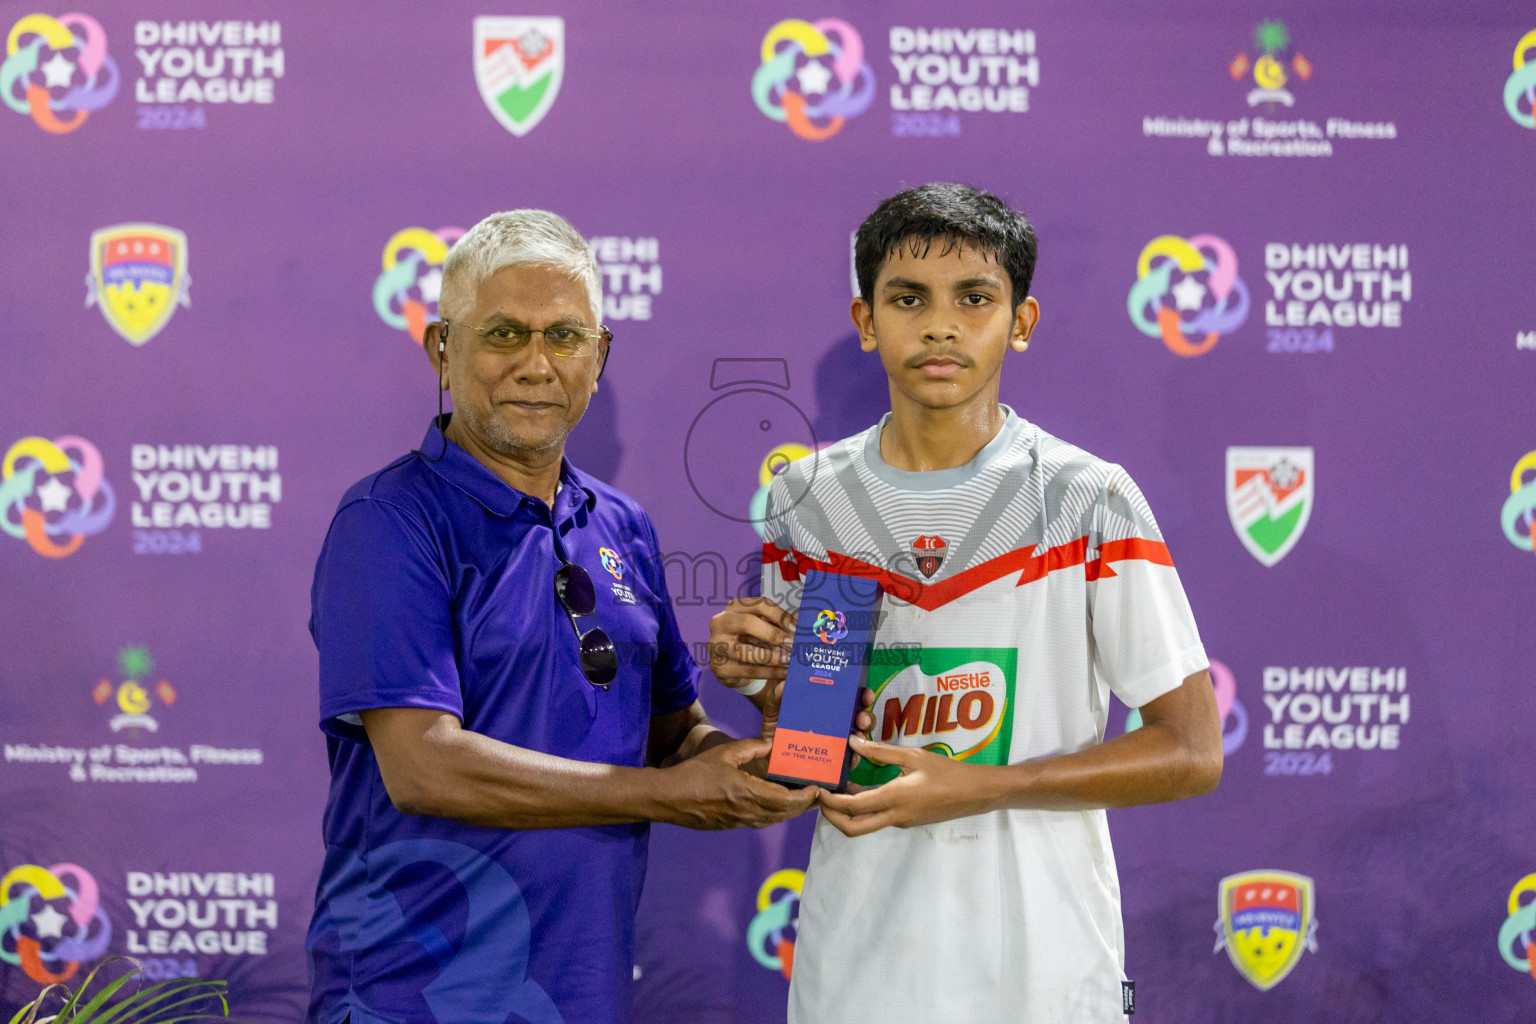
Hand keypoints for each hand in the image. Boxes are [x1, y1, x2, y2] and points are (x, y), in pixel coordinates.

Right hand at [655, 737, 817, 829]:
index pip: (785, 800)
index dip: (804, 797)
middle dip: (802, 807)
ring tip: (800, 801)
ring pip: (772, 820)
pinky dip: (773, 815)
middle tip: (815, 797)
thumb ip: (749, 748)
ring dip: (789, 812)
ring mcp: (738, 822)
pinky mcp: (729, 826)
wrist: (668, 798)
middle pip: (783, 814)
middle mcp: (746, 812)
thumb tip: (770, 744)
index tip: (816, 790)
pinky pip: (759, 822)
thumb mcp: (723, 753)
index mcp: (747, 793)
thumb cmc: (694, 773)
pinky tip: (774, 806)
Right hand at [706, 597, 794, 689]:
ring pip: (746, 651)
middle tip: (793, 645)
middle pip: (748, 623)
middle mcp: (720, 622)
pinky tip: (783, 673)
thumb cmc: (753, 641)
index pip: (760, 604)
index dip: (780, 615)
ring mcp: (715, 645)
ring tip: (790, 661)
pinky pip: (747, 670)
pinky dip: (768, 673)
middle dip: (774, 635)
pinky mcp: (718, 667)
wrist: (734, 667)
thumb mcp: (766, 628)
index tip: (796, 628)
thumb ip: (782, 623)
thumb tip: (802, 618)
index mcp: (735, 607)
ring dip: (772, 657)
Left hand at [745, 677, 874, 778]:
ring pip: (859, 739)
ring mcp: (837, 743)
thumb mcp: (775, 709)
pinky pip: (848, 761)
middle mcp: (837, 724)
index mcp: (827, 707)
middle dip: (866, 717)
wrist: (769, 756)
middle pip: (860, 719)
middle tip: (861, 718)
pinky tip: (851, 757)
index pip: (851, 698)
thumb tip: (783, 683)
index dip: (863, 695)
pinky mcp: (833, 762)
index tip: (865, 694)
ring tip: (855, 735)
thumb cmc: (776, 729)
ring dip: (863, 736)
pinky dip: (853, 759)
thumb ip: (777, 696)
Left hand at [819, 736, 995, 836]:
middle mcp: (894, 816)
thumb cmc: (946, 772)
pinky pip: (878, 818)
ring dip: (847, 813)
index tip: (818, 789)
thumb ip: (881, 752)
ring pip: (865, 825)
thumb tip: (853, 742)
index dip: (830, 802)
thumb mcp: (913, 756)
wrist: (975, 794)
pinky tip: (859, 788)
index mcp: (894, 799)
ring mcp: (901, 821)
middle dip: (832, 817)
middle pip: (853, 828)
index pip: (852, 807)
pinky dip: (863, 809)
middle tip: (821, 798)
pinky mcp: (906, 821)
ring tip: (836, 790)